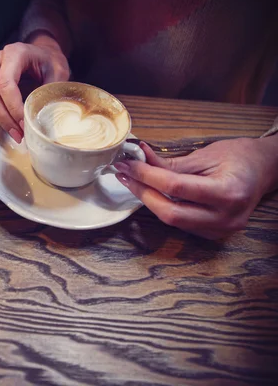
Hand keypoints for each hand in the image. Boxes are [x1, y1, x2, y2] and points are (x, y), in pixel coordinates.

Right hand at [0, 35, 69, 143]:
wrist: (43, 54)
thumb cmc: (50, 63)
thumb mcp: (59, 73)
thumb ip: (49, 92)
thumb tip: (41, 119)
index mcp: (15, 53)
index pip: (5, 84)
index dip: (13, 107)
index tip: (24, 124)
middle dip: (3, 117)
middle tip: (18, 134)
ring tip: (13, 129)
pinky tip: (5, 119)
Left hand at [114, 137, 277, 239]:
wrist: (264, 170)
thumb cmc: (239, 157)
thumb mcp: (205, 155)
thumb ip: (170, 163)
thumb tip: (139, 160)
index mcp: (227, 192)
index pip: (175, 188)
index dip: (146, 176)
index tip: (128, 165)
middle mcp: (226, 217)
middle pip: (170, 213)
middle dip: (142, 193)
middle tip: (125, 175)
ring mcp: (221, 229)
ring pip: (173, 222)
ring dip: (149, 202)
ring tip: (134, 182)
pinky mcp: (214, 234)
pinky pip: (181, 224)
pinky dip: (164, 209)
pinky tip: (153, 193)